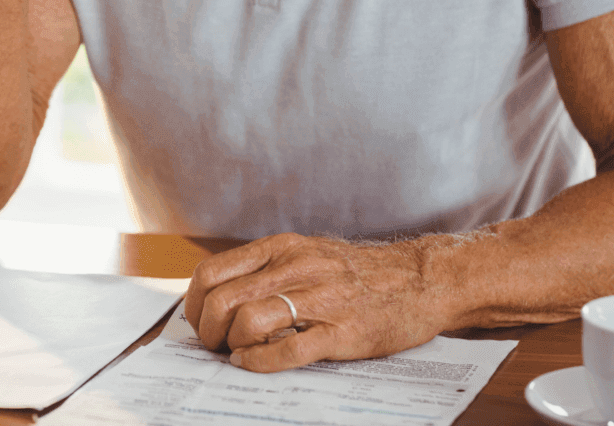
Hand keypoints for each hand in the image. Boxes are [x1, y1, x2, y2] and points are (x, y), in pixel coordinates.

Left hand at [184, 233, 448, 372]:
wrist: (420, 278)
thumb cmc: (357, 271)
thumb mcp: (305, 253)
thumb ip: (267, 269)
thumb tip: (221, 295)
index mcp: (281, 248)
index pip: (212, 271)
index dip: (193, 302)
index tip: (198, 320)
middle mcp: (294, 268)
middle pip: (222, 300)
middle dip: (207, 330)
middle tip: (213, 345)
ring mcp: (318, 299)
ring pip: (248, 321)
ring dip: (231, 346)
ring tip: (235, 354)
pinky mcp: (341, 332)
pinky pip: (287, 350)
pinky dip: (260, 362)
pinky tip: (254, 364)